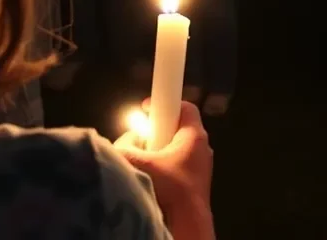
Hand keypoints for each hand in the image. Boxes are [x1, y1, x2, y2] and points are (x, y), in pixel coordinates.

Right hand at [115, 101, 213, 234]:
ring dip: (158, 154)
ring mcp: (200, 167)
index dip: (165, 103)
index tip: (148, 109)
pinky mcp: (195, 184)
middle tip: (140, 141)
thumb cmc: (170, 189)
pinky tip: (151, 181)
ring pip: (176, 150)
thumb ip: (126, 147)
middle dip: (156, 133)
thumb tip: (124, 142)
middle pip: (176, 129)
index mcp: (194, 135)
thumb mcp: (140, 164)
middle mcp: (202, 148)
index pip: (184, 106)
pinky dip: (164, 170)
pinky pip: (177, 168)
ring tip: (143, 166)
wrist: (188, 224)